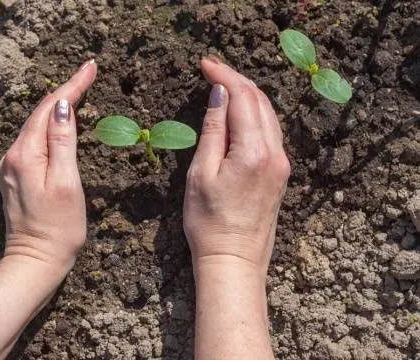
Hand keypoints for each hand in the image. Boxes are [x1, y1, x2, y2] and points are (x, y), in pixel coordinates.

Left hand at [0, 60, 96, 279]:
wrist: (36, 261)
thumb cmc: (59, 227)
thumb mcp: (67, 183)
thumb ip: (63, 143)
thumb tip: (64, 107)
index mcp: (27, 154)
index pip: (51, 108)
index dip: (73, 85)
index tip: (91, 66)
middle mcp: (14, 155)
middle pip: (42, 113)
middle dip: (66, 91)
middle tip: (89, 73)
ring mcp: (13, 165)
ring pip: (37, 125)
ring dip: (58, 106)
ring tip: (80, 89)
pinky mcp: (17, 175)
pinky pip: (35, 141)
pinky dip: (51, 126)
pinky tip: (63, 123)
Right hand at [184, 56, 289, 276]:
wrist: (234, 261)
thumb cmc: (210, 223)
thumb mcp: (201, 174)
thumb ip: (213, 130)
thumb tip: (218, 95)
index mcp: (254, 152)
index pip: (243, 97)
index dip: (224, 76)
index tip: (206, 64)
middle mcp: (275, 153)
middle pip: (260, 101)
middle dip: (237, 80)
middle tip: (212, 70)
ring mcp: (281, 163)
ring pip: (268, 114)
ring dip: (247, 95)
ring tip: (223, 85)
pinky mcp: (280, 173)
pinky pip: (270, 132)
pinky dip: (254, 114)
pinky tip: (238, 112)